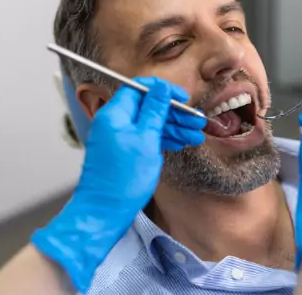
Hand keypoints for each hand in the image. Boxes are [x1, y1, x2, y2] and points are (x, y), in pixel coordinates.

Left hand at [31, 77, 205, 292]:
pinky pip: (146, 138)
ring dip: (173, 128)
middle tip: (197, 121)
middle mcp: (115, 122)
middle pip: (148, 107)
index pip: (141, 89)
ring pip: (150, 124)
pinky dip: (163, 139)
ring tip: (195, 136)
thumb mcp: (146, 139)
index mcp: (115, 114)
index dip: (164, 91)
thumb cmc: (123, 179)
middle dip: (174, 113)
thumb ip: (154, 111)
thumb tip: (162, 88)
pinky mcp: (125, 151)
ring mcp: (119, 137)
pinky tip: (180, 143)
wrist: (105, 212)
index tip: (184, 97)